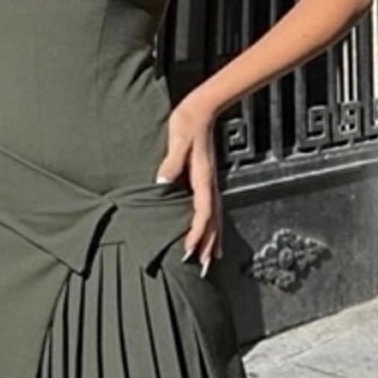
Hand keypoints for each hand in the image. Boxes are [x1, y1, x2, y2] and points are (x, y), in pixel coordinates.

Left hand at [155, 100, 219, 270]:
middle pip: (213, 222)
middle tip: (204, 269)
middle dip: (209, 246)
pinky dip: (214, 226)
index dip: (197, 233)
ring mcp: (211, 183)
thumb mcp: (177, 139)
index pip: (203, 213)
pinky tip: (213, 232)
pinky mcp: (207, 180)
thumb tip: (161, 184)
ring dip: (214, 240)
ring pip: (216, 218)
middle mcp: (210, 184)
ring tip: (212, 260)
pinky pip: (214, 210)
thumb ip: (171, 162)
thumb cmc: (187, 122)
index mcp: (203, 178)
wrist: (202, 108)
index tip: (189, 250)